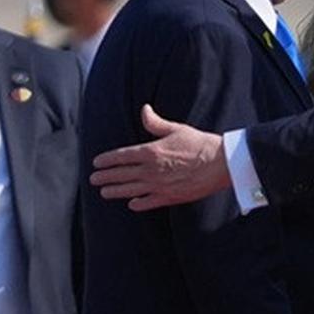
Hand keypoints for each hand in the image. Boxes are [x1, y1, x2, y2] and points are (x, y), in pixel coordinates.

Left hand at [92, 104, 232, 210]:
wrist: (220, 164)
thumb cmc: (200, 144)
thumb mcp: (177, 129)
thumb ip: (156, 123)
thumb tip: (144, 110)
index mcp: (151, 152)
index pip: (122, 156)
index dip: (107, 160)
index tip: (96, 162)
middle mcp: (151, 170)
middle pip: (122, 174)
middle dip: (105, 177)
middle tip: (93, 179)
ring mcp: (159, 186)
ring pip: (130, 190)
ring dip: (115, 191)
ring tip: (104, 192)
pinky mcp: (170, 197)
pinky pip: (148, 202)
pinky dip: (138, 203)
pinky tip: (132, 204)